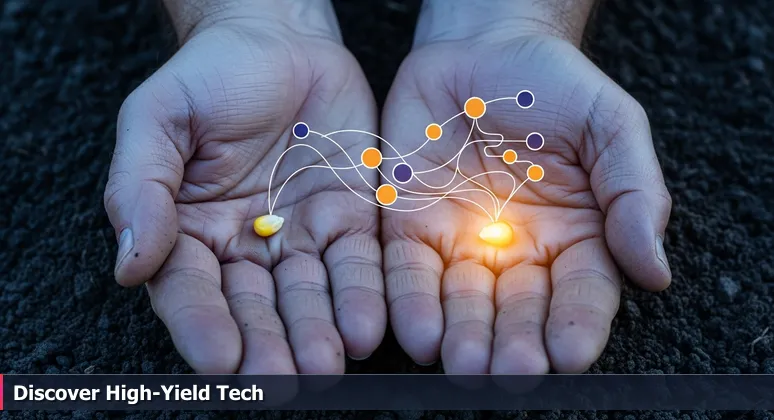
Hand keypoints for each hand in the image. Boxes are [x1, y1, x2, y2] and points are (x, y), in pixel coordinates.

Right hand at [104, 1, 384, 373]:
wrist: (279, 41)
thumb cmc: (210, 75)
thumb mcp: (158, 118)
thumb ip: (140, 187)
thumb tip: (129, 263)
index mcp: (189, 230)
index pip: (190, 290)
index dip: (203, 325)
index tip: (220, 359)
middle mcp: (244, 245)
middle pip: (254, 306)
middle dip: (268, 344)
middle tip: (281, 379)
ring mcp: (299, 235)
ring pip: (308, 295)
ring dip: (317, 331)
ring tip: (327, 361)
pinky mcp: (348, 218)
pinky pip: (356, 263)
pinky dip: (361, 295)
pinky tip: (366, 324)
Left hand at [380, 6, 671, 372]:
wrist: (480, 49)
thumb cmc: (552, 85)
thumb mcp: (610, 125)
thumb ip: (634, 192)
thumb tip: (654, 271)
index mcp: (574, 236)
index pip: (581, 295)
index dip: (577, 326)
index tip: (570, 353)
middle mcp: (517, 251)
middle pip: (518, 310)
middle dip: (514, 344)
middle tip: (509, 370)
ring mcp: (461, 242)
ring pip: (462, 303)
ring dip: (463, 336)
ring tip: (464, 362)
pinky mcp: (410, 227)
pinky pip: (408, 272)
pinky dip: (411, 304)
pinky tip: (420, 333)